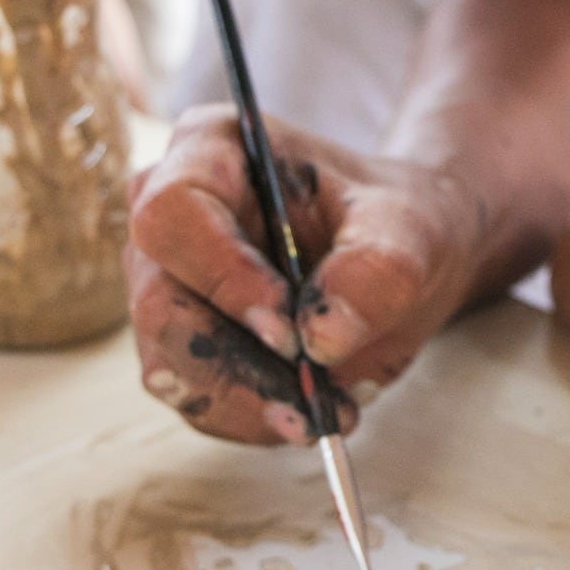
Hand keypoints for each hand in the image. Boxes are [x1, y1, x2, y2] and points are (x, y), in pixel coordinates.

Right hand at [126, 105, 489, 444]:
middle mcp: (170, 215)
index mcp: (210, 151)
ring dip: (247, 404)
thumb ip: (376, 270)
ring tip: (325, 411)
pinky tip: (307, 413)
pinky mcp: (184, 344)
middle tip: (309, 403)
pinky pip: (197, 399)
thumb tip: (322, 336)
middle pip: (159, 304)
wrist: (403, 263)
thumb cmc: (398, 223)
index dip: (221, 278)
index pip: (173, 215)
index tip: (288, 332)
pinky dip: (252, 418)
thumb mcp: (410, 231)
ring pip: (170, 364)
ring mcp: (167, 284)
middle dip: (235, 367)